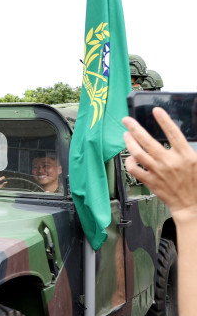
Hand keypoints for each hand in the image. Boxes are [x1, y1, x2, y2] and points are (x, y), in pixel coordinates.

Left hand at [124, 109, 196, 223]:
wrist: (191, 205)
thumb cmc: (195, 183)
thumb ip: (186, 149)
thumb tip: (176, 137)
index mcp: (186, 156)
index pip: (173, 134)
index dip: (164, 121)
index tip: (156, 110)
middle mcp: (170, 162)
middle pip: (148, 141)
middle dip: (135, 128)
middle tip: (127, 120)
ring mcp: (158, 172)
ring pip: (137, 153)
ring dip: (129, 142)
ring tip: (125, 135)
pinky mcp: (150, 181)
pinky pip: (134, 169)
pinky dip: (129, 161)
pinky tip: (129, 157)